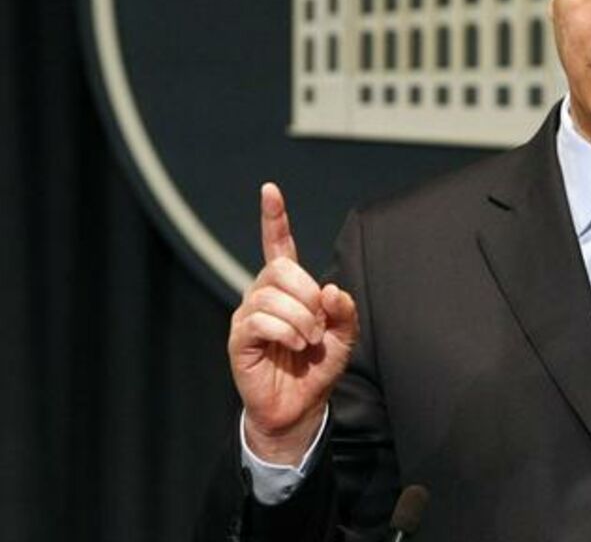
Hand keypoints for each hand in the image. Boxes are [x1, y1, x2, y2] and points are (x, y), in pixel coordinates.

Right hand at [228, 182, 358, 463]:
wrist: (300, 406)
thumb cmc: (318, 367)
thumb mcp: (344, 336)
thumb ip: (344, 311)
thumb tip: (331, 290)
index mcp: (288, 288)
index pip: (278, 245)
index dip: (274, 218)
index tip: (270, 190)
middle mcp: (263, 294)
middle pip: (281, 268)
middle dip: (307, 294)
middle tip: (318, 325)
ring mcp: (248, 315)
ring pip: (272, 295)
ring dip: (301, 319)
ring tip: (308, 341)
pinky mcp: (239, 338)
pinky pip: (260, 320)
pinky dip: (286, 332)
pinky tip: (294, 345)